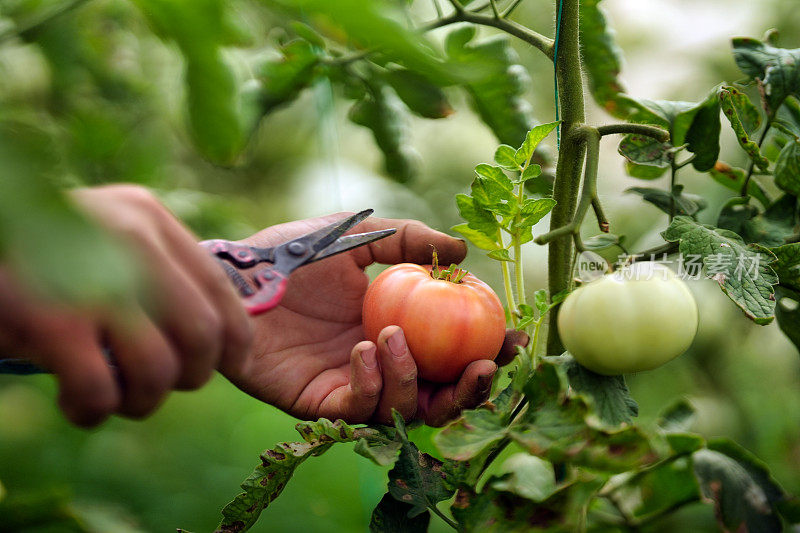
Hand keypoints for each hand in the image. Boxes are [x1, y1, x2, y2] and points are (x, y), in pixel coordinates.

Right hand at [0, 185, 252, 425]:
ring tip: (115, 398)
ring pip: (158, 369)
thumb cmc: (35, 257)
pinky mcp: (51, 321)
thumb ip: (156, 271)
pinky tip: (79, 406)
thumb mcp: (104, 240)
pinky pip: (101, 392)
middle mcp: (128, 240)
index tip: (232, 366)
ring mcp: (91, 280)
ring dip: (142, 400)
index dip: (236, 338)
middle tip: (157, 386)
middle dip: (191, 376)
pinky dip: (95, 411)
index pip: (220, 286)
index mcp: (146, 217)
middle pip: (201, 333)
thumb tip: (215, 334)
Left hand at [225, 213, 526, 426]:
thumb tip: (463, 252)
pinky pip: (358, 410)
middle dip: (468, 390)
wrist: (236, 274)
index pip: (450, 354)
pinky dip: (371, 384)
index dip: (486, 353)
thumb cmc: (292, 254)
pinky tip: (364, 349)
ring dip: (413, 380)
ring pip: (403, 410)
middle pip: (437, 397)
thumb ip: (409, 241)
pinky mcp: (317, 403)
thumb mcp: (359, 238)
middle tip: (485, 366)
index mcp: (395, 329)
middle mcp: (379, 364)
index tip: (514, 338)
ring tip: (396, 337)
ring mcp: (350, 386)